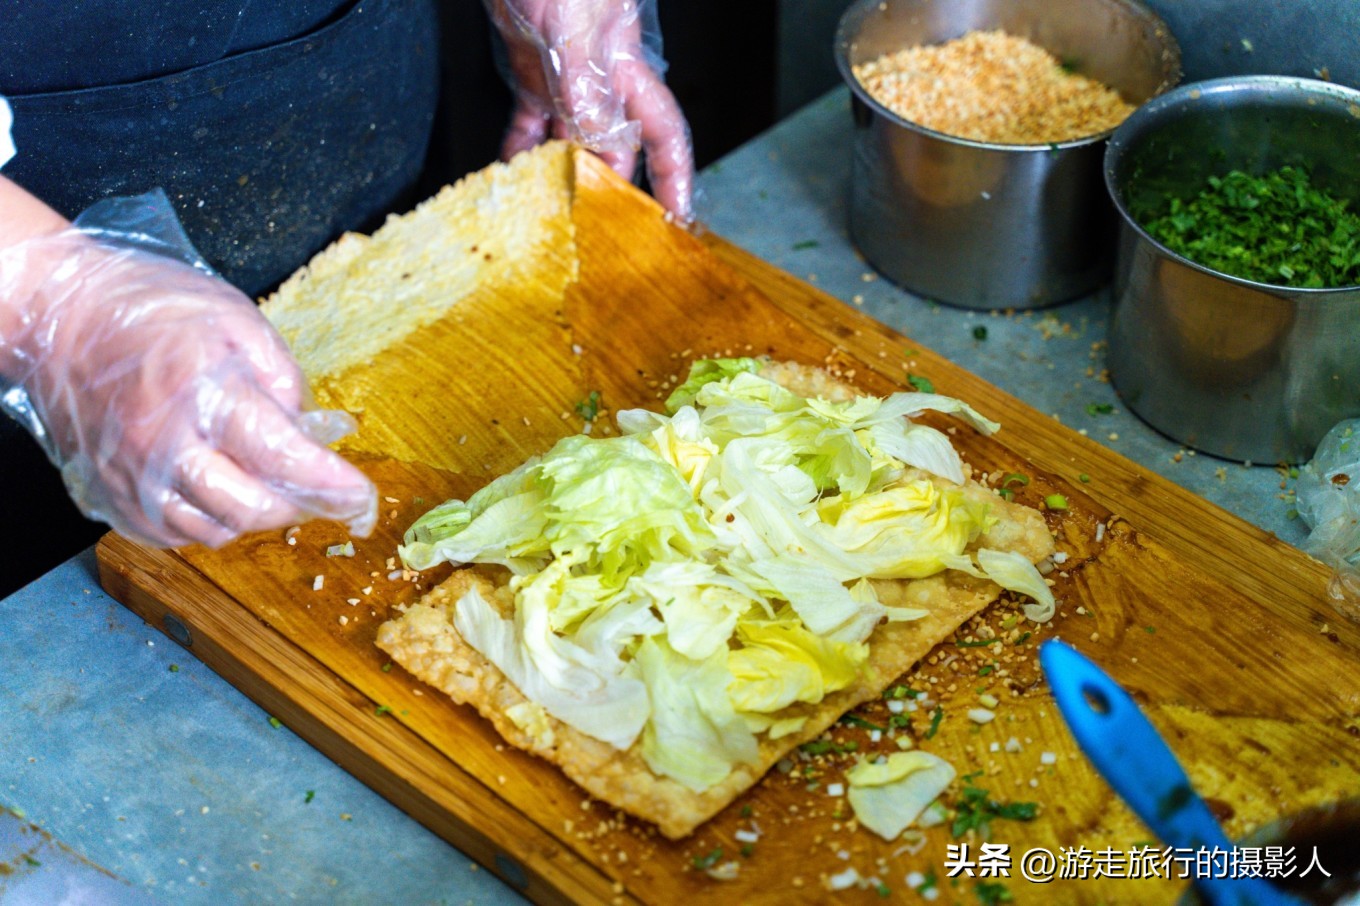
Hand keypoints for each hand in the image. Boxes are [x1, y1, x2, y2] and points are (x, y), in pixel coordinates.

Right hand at [0, 233, 376, 547]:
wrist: (55, 317)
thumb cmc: (147, 307)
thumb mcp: (234, 317)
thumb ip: (282, 375)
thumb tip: (311, 431)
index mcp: (201, 393)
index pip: (283, 458)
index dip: (332, 485)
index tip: (362, 498)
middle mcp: (162, 445)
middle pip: (253, 508)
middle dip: (299, 504)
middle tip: (319, 486)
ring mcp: (131, 477)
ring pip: (216, 530)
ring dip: (254, 513)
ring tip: (265, 478)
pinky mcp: (109, 496)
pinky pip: (174, 534)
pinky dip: (208, 521)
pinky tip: (219, 487)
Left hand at [487, 0, 695, 220]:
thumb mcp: (573, 32)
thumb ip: (588, 89)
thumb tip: (605, 147)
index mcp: (627, 69)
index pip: (664, 136)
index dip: (675, 180)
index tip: (677, 223)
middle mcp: (601, 82)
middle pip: (613, 149)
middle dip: (607, 191)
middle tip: (594, 235)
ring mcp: (565, 79)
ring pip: (569, 142)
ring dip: (558, 176)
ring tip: (547, 215)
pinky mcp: (531, 71)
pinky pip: (529, 123)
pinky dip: (519, 150)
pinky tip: (508, 173)